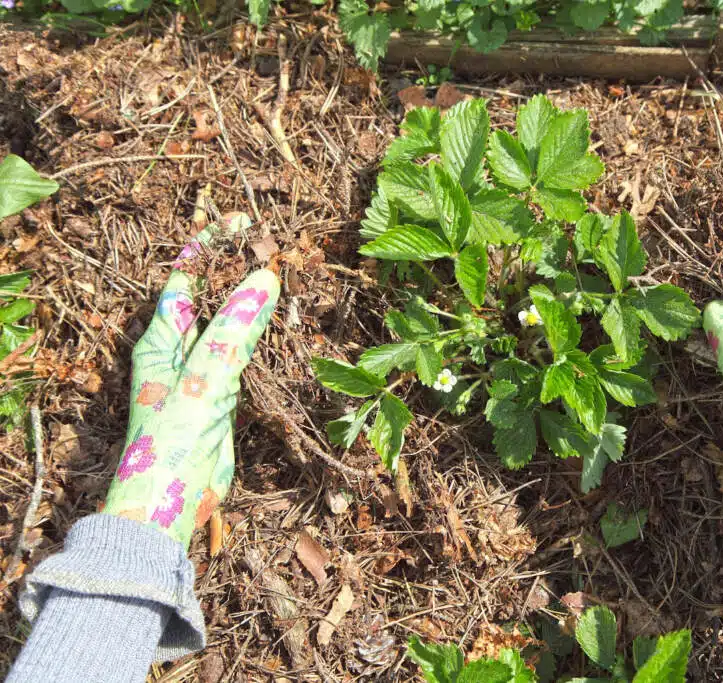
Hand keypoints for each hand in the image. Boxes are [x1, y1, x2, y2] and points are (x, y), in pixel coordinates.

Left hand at [102, 215, 279, 547]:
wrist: (170, 506)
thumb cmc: (171, 445)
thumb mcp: (204, 380)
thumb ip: (235, 331)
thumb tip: (265, 278)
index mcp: (159, 342)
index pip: (184, 281)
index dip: (209, 248)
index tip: (238, 220)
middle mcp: (177, 352)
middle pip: (209, 298)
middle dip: (236, 269)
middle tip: (269, 241)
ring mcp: (200, 374)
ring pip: (230, 325)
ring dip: (252, 301)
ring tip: (281, 271)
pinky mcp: (220, 396)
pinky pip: (242, 355)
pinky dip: (261, 336)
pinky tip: (279, 324)